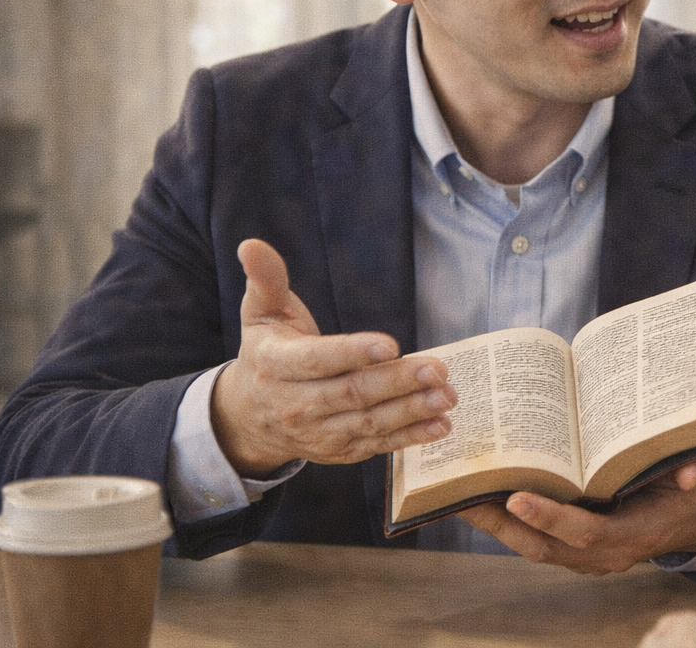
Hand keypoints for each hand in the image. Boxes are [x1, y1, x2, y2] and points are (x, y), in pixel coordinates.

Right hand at [210, 238, 456, 476]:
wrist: (249, 416)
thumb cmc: (266, 352)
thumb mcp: (260, 314)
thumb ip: (266, 280)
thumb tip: (252, 245)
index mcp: (275, 365)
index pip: (316, 360)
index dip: (353, 353)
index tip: (390, 344)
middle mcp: (294, 404)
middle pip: (351, 394)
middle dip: (397, 382)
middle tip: (437, 369)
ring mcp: (317, 433)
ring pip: (368, 423)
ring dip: (411, 412)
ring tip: (446, 396)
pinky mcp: (338, 451)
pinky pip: (376, 445)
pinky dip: (410, 438)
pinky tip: (440, 425)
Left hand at [460, 456, 695, 574]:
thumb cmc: (694, 489)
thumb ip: (695, 470)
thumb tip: (688, 473)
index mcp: (635, 534)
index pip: (586, 533)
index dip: (551, 517)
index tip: (517, 496)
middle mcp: (607, 553)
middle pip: (546, 547)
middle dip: (504, 525)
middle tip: (466, 499)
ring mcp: (590, 555)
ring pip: (535, 547)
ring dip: (498, 526)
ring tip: (461, 498)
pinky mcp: (579, 546)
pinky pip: (539, 540)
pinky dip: (510, 524)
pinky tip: (486, 499)